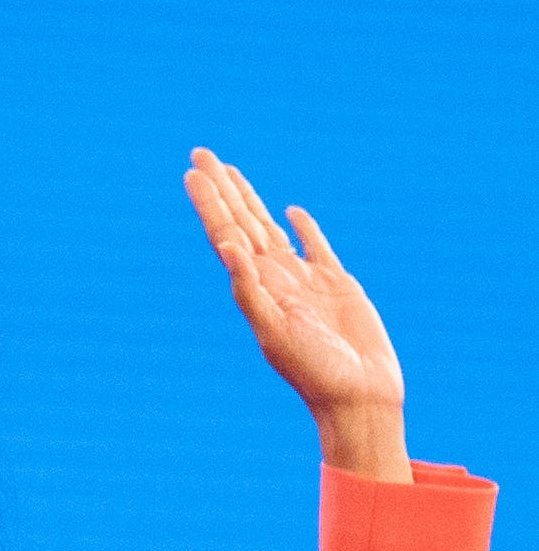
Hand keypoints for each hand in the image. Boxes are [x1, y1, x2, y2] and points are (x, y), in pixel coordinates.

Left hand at [184, 148, 409, 481]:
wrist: (357, 396)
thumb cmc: (312, 370)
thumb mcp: (273, 331)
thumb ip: (248, 290)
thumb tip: (227, 246)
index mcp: (255, 286)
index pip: (225, 234)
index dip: (209, 203)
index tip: (192, 173)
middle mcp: (274, 278)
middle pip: (241, 222)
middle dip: (222, 189)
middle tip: (200, 154)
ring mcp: (305, 280)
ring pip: (271, 229)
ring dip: (251, 200)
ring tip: (231, 171)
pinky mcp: (338, 285)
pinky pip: (316, 247)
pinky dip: (304, 228)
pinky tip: (291, 212)